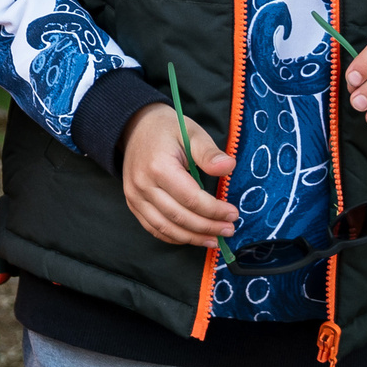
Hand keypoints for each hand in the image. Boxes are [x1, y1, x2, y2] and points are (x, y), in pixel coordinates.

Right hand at [121, 103, 238, 248]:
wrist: (135, 127)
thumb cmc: (167, 129)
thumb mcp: (191, 133)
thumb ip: (209, 152)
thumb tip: (229, 166)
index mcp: (158, 167)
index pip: (190, 199)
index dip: (214, 211)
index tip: (233, 214)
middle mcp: (143, 184)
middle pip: (179, 216)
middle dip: (208, 227)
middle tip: (229, 230)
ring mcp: (134, 196)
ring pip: (166, 227)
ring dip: (192, 238)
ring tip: (214, 239)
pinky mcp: (132, 203)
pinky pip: (153, 228)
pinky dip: (174, 237)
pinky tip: (192, 237)